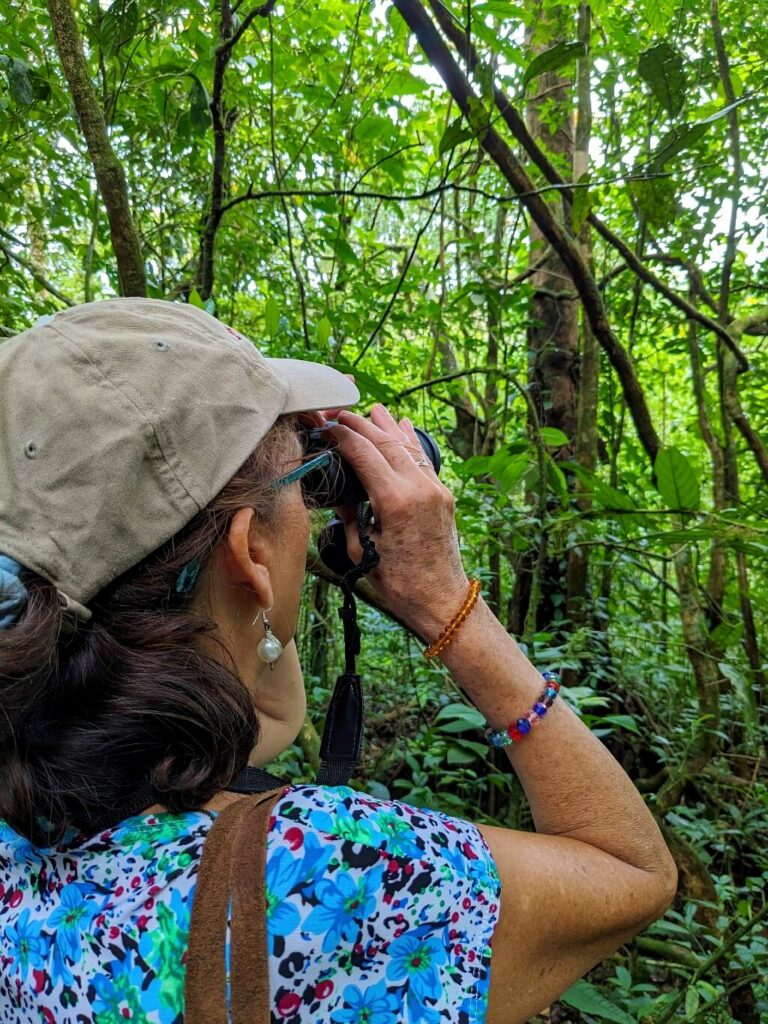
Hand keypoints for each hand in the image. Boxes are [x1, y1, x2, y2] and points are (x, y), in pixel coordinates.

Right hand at [329, 405, 469, 640]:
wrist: (439, 599)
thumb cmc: (398, 582)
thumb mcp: (362, 549)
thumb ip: (349, 513)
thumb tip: (339, 490)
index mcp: (395, 500)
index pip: (363, 453)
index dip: (342, 436)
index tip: (327, 425)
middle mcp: (418, 488)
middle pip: (385, 443)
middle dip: (362, 425)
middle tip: (341, 412)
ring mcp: (434, 489)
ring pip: (407, 447)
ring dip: (388, 427)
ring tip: (373, 409)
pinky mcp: (443, 495)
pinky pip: (423, 460)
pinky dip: (410, 442)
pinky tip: (402, 426)